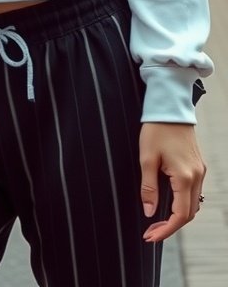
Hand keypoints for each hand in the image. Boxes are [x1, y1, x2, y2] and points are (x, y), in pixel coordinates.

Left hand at [139, 123, 205, 242]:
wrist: (170, 108)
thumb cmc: (156, 130)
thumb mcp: (146, 159)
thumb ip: (149, 188)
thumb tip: (149, 212)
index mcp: (185, 176)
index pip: (180, 215)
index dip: (166, 230)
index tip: (151, 236)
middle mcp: (196, 176)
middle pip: (189, 213)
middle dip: (170, 226)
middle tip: (150, 232)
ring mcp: (199, 171)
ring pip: (193, 204)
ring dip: (177, 216)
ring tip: (157, 221)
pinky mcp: (198, 165)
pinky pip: (194, 192)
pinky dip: (182, 203)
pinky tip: (168, 203)